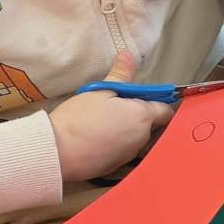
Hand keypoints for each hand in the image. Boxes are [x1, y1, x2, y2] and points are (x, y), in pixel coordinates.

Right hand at [49, 51, 173, 183]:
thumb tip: (128, 56)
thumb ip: (119, 75)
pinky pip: (123, 152)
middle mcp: (142, 138)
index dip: (158, 102)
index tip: (144, 97)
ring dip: (128, 131)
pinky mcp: (117, 167)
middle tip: (118, 106)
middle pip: (152, 125)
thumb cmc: (79, 119)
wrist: (58, 152)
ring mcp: (130, 154)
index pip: (165, 110)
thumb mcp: (99, 91)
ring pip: (137, 139)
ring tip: (105, 122)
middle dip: (141, 116)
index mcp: (142, 116)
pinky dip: (116, 145)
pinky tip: (99, 139)